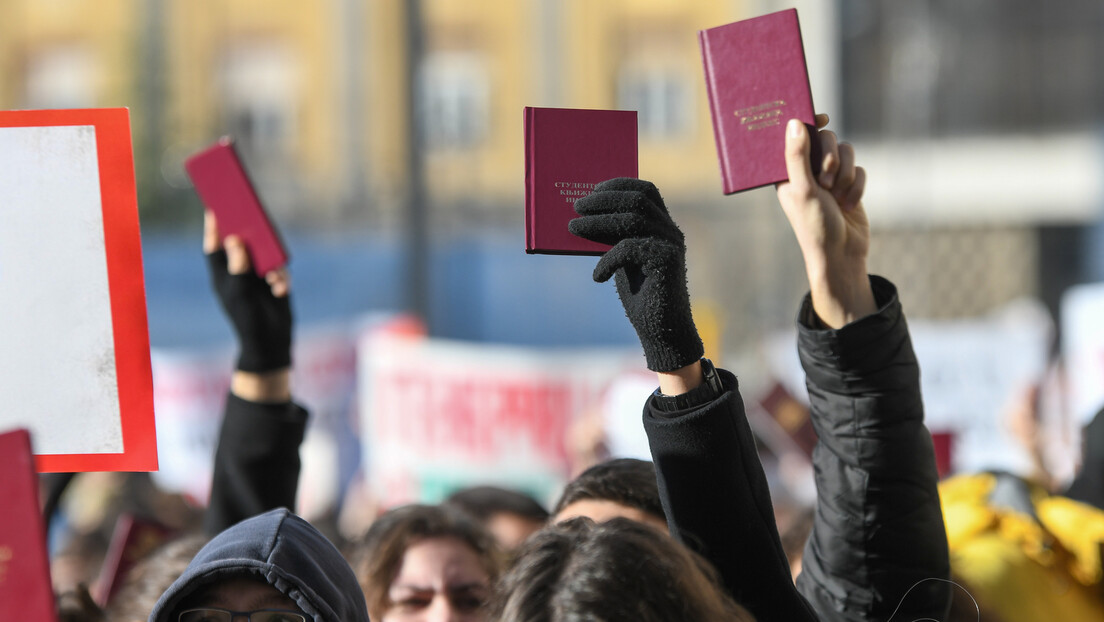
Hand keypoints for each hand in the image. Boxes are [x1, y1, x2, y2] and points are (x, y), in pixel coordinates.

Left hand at [204, 211, 292, 374]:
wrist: (270, 342)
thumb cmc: (247, 318)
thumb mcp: (238, 292)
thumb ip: (237, 266)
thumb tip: (235, 240)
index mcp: (223, 274)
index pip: (215, 247)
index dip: (213, 228)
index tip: (213, 208)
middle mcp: (240, 271)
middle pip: (242, 244)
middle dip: (247, 231)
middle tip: (247, 211)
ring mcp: (258, 276)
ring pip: (265, 256)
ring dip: (269, 263)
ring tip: (269, 267)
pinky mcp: (276, 282)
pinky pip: (280, 272)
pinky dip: (279, 279)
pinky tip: (277, 288)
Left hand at [569, 178, 702, 371]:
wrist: (662, 330)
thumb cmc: (640, 295)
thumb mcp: (623, 260)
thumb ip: (613, 238)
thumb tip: (582, 218)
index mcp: (662, 226)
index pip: (646, 190)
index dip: (620, 184)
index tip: (593, 189)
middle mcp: (670, 231)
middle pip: (637, 199)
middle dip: (603, 200)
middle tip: (576, 207)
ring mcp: (671, 245)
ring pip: (632, 219)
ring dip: (597, 222)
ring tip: (573, 228)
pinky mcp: (667, 262)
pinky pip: (629, 248)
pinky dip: (607, 259)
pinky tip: (598, 276)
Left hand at [776, 116, 874, 327]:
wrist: (841, 253)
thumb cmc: (814, 225)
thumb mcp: (803, 189)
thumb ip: (798, 156)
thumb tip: (794, 122)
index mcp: (787, 172)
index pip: (795, 137)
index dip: (807, 123)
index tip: (821, 117)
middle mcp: (807, 171)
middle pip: (826, 139)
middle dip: (830, 158)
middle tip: (825, 180)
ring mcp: (829, 177)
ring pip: (846, 151)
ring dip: (844, 173)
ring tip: (837, 195)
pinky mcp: (849, 184)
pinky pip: (859, 168)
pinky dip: (856, 186)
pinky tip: (849, 205)